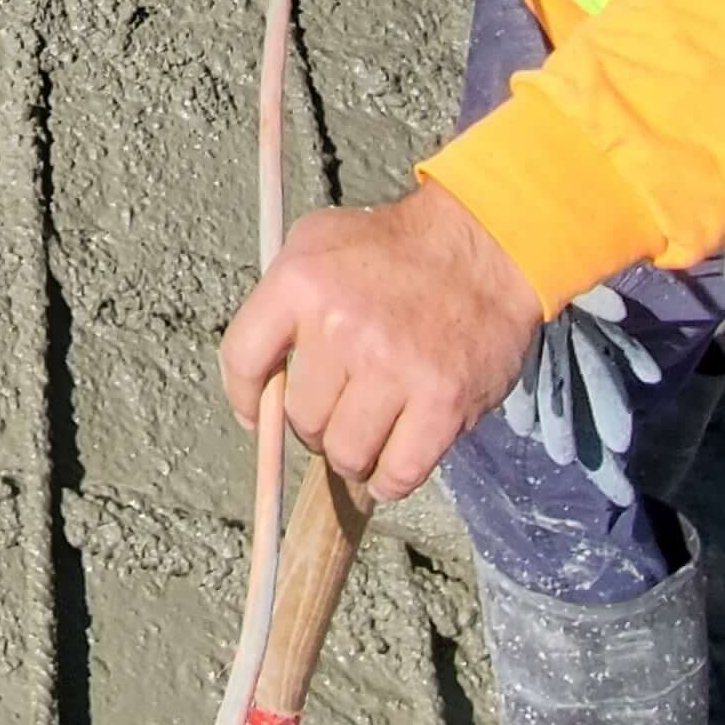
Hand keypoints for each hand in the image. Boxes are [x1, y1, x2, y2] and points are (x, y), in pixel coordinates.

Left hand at [218, 184, 543, 499]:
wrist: (482, 244)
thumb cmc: (394, 248)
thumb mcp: (317, 244)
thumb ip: (278, 303)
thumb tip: (258, 382)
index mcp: (300, 282)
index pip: (242, 359)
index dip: (246, 398)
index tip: (257, 414)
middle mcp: (341, 326)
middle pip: (299, 418)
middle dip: (313, 425)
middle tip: (337, 410)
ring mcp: (393, 367)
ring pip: (346, 453)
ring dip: (352, 455)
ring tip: (367, 434)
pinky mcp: (442, 401)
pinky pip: (398, 473)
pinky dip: (390, 480)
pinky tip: (390, 465)